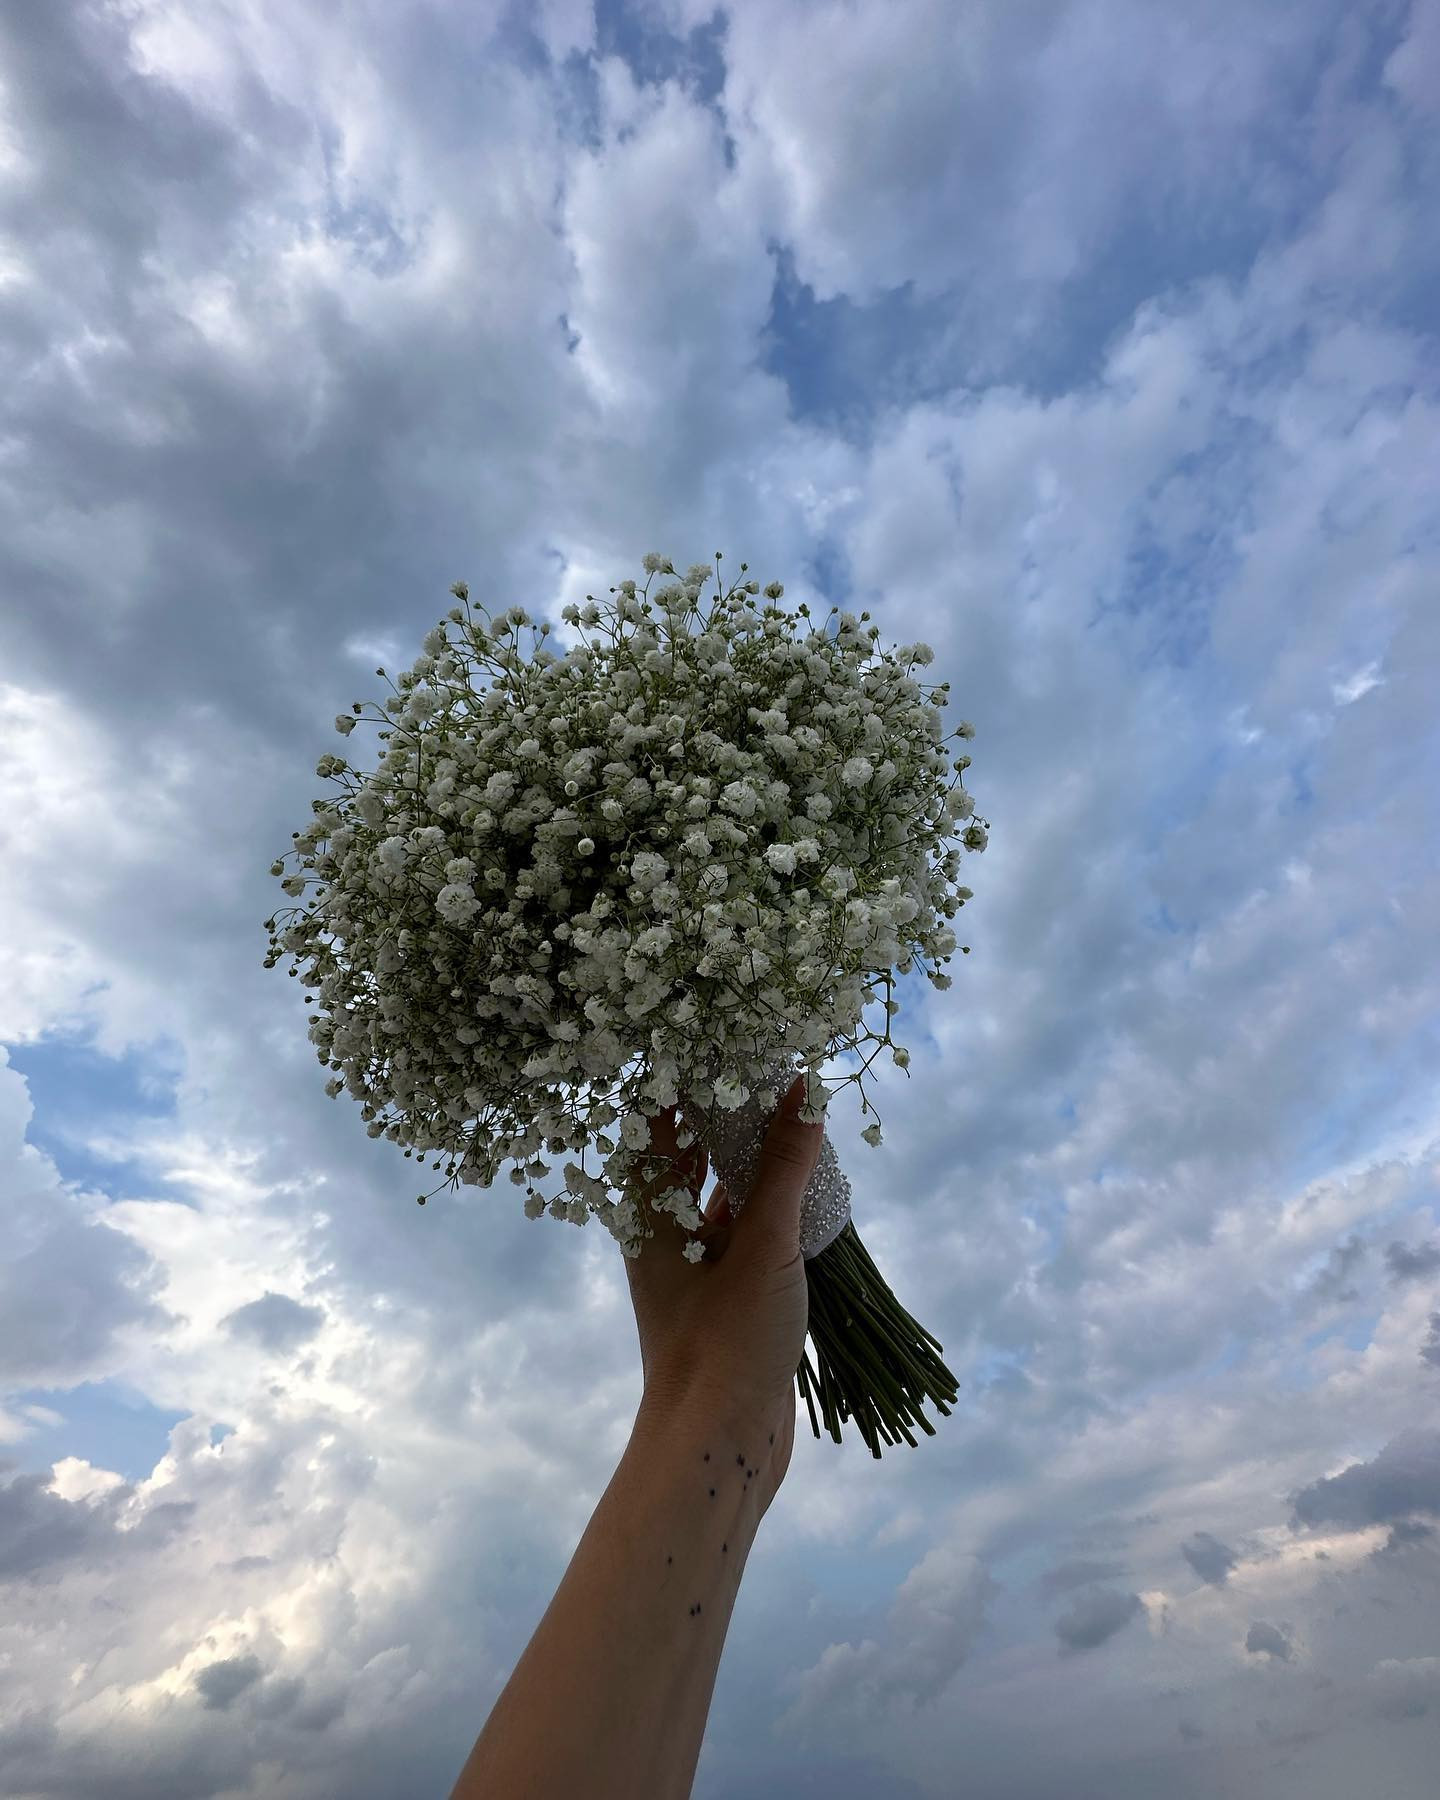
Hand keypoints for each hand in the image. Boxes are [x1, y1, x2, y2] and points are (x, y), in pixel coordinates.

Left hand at [621, 1075, 823, 1501]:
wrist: (718, 1448)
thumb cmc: (725, 1342)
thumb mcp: (762, 1246)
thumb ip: (783, 1168)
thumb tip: (804, 1092)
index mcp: (647, 1218)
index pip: (649, 1130)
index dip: (674, 1085)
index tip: (712, 1044)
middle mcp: (662, 1239)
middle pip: (682, 1161)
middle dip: (719, 1118)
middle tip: (762, 1072)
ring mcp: (695, 1273)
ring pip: (715, 1200)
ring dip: (747, 1163)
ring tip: (788, 1119)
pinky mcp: (727, 1304)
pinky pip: (741, 1238)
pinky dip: (767, 1210)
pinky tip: (801, 1193)